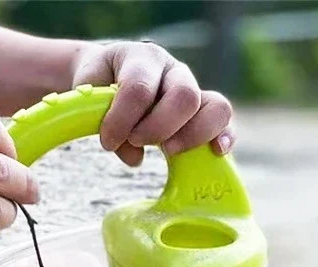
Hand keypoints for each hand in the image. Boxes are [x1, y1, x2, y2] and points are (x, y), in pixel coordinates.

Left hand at [72, 41, 233, 166]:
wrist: (108, 74)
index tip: (107, 141)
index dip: (122, 120)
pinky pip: (225, 121)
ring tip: (169, 150)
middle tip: (137, 141)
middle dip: (159, 128)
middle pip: (184, 96)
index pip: (139, 88)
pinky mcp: (203, 112)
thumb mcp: (92, 96)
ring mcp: (193, 90)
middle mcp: (173, 71)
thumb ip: (105, 122)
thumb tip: (134, 156)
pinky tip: (217, 152)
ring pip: (215, 107)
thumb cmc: (100, 85)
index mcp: (142, 59)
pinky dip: (224, 137)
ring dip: (192, 136)